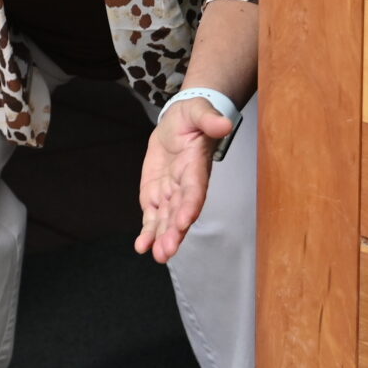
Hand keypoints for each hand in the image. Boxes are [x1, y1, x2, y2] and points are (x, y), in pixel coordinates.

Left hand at [137, 98, 232, 263]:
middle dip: (174, 232)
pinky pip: (152, 216)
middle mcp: (185, 185)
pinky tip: (142, 247)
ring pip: (166, 219)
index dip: (190, 205)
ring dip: (162, 238)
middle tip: (167, 251)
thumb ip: (209, 119)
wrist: (178, 122)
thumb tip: (224, 124)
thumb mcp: (198, 111)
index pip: (195, 189)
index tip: (184, 220)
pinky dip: (148, 232)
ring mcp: (170, 193)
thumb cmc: (192, 117)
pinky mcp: (155, 195)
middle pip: (180, 211)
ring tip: (158, 255)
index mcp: (196, 167)